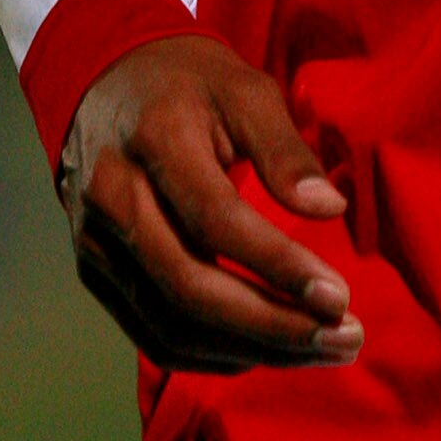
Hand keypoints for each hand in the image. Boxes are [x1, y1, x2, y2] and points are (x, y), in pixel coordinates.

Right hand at [59, 38, 363, 375]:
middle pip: (189, 286)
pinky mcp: (95, 273)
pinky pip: (152, 336)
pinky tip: (267, 351)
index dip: (278, 265)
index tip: (339, 296)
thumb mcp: (245, 90)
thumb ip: (284, 149)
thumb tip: (329, 210)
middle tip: (345, 338)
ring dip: (252, 350)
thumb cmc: (189, 85)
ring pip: (171, 324)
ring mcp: (95, 243)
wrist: (103, 84)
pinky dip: (213, 357)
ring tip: (322, 349)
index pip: (216, 219)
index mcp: (156, 140)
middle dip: (274, 325)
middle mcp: (112, 197)